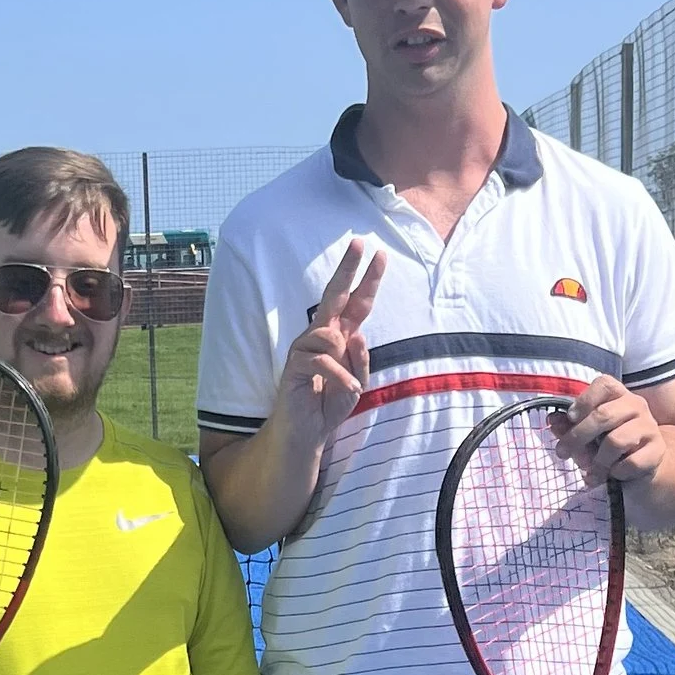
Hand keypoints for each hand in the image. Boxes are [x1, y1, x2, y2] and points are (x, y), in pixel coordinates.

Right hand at [276, 241, 384, 450]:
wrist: (307, 432)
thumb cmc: (330, 403)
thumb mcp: (357, 383)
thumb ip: (360, 359)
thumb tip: (355, 334)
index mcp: (341, 336)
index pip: (357, 303)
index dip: (368, 280)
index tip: (380, 255)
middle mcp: (323, 334)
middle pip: (336, 294)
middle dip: (348, 268)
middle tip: (359, 242)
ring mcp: (306, 346)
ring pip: (331, 334)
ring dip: (346, 363)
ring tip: (346, 387)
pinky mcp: (294, 363)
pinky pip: (322, 359)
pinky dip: (338, 376)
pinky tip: (345, 390)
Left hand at [558, 374, 665, 487]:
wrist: (643, 466)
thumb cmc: (609, 446)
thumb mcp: (586, 435)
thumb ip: (569, 427)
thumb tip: (553, 420)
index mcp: (618, 395)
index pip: (604, 383)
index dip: (584, 400)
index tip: (571, 418)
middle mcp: (637, 405)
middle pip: (603, 415)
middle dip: (577, 437)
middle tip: (562, 452)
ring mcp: (650, 427)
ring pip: (616, 441)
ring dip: (598, 461)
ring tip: (591, 472)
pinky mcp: (657, 450)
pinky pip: (631, 462)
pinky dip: (617, 472)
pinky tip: (614, 474)